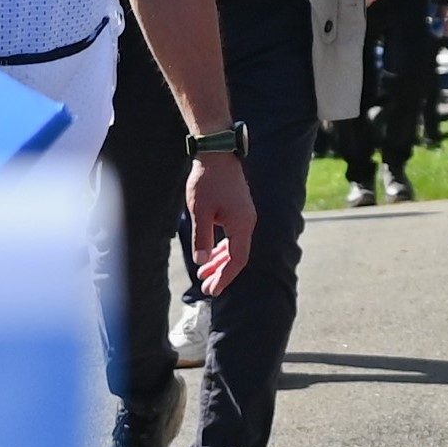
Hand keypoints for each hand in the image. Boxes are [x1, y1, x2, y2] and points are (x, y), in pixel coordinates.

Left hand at [185, 150, 255, 297]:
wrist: (217, 155)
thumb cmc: (207, 182)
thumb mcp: (200, 211)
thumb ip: (202, 237)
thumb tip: (202, 261)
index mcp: (242, 224)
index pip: (237, 259)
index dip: (225, 277)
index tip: (212, 290)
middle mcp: (248, 222)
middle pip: (238, 255)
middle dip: (222, 273)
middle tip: (206, 288)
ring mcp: (244, 216)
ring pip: (236, 246)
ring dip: (221, 261)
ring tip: (204, 274)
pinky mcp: (239, 211)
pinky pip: (234, 236)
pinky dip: (223, 249)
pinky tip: (211, 255)